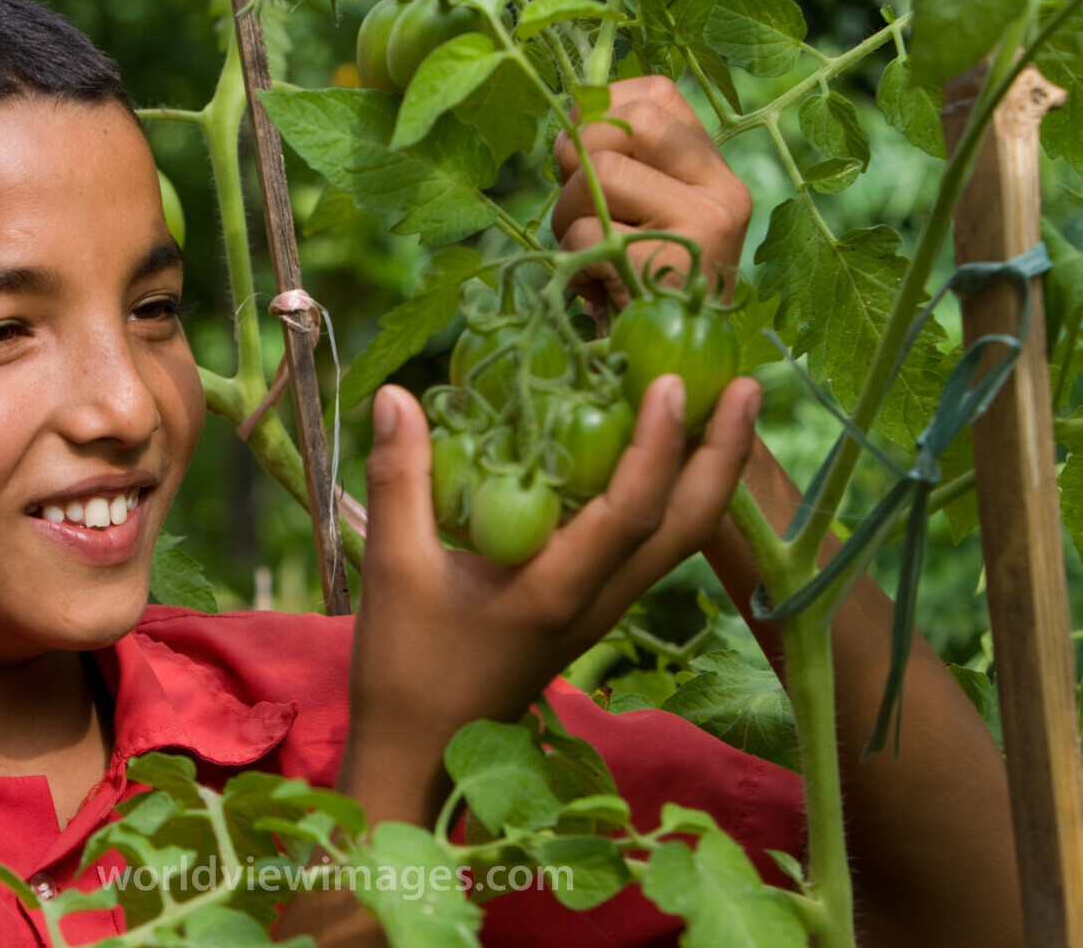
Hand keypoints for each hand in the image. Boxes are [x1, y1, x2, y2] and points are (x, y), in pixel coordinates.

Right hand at [340, 373, 760, 825]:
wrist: (422, 757)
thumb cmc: (407, 670)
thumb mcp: (394, 569)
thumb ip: (400, 479)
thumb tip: (397, 395)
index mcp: (557, 592)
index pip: (630, 512)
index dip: (656, 445)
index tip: (670, 381)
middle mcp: (597, 602)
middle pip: (688, 528)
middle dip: (723, 454)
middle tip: (744, 384)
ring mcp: (601, 611)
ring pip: (677, 540)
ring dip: (706, 474)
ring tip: (718, 408)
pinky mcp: (590, 613)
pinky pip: (649, 548)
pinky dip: (668, 496)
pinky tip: (654, 457)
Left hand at [551, 75, 749, 307]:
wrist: (677, 375)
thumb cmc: (644, 289)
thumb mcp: (643, 215)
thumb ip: (622, 163)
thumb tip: (571, 118)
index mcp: (715, 171)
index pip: (656, 95)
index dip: (601, 111)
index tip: (582, 153)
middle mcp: (722, 191)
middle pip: (625, 124)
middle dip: (579, 159)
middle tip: (578, 206)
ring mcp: (703, 227)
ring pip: (599, 173)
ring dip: (568, 213)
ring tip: (588, 253)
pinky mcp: (670, 264)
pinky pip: (587, 231)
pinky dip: (572, 259)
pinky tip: (594, 287)